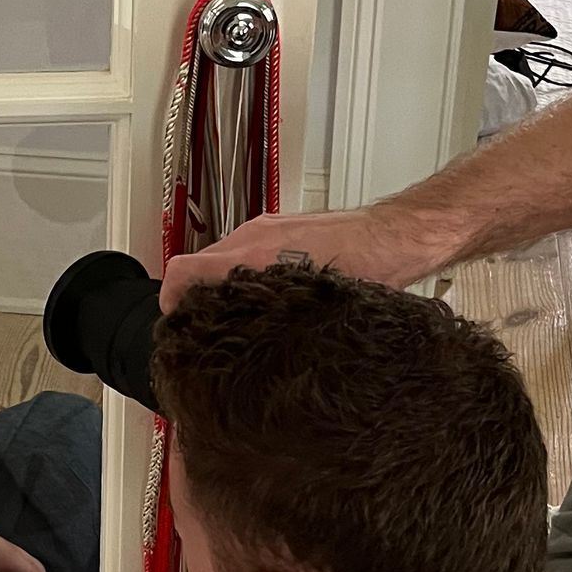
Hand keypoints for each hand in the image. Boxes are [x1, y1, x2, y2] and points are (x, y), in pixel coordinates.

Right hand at [160, 205, 397, 310]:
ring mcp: (269, 231)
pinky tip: (268, 302)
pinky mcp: (286, 232)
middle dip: (197, 301)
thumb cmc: (372, 264)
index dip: (170, 303)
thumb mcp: (314, 303)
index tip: (172, 328)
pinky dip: (247, 278)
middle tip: (203, 333)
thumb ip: (267, 317)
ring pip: (226, 264)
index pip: (184, 272)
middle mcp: (255, 237)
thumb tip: (241, 340)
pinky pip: (250, 256)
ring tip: (237, 321)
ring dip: (224, 289)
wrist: (401, 235)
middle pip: (200, 270)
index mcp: (252, 253)